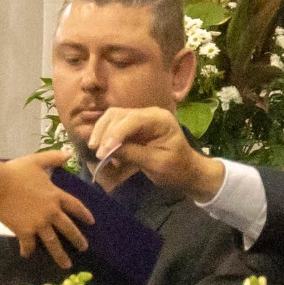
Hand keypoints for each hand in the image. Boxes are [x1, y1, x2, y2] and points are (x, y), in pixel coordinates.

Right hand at [0, 149, 87, 263]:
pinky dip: (28, 250)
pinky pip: (29, 244)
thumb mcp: (36, 161)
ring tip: (67, 265)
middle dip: (78, 239)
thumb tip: (68, 154)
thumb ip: (53, 158)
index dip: (84, 214)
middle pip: (68, 229)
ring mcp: (38, 224)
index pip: (75, 206)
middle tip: (84, 248)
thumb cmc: (15, 172)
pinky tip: (27, 255)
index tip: (91, 222)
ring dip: (60, 255)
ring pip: (53, 243)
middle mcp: (50, 212)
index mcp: (55, 196)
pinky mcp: (24, 232)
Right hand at [86, 103, 222, 201]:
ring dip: (101, 133)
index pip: (133, 120)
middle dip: (104, 132)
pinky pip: (114, 127)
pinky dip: (106, 138)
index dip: (115, 133)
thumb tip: (107, 150)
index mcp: (161, 120)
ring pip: (113, 118)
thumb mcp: (156, 164)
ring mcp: (140, 118)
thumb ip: (133, 154)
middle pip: (118, 115)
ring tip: (97, 151)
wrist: (186, 171)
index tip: (104, 150)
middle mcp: (149, 114)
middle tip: (97, 152)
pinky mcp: (133, 126)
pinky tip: (105, 153)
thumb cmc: (176, 169)